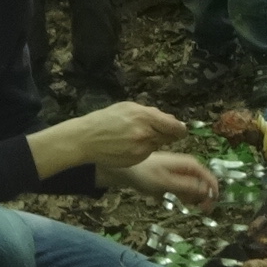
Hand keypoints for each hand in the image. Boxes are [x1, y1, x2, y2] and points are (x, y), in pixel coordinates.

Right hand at [35, 99, 184, 176]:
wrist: (86, 139)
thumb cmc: (105, 120)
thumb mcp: (128, 107)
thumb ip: (150, 113)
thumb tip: (170, 119)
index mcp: (144, 116)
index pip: (174, 126)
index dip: (179, 129)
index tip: (180, 130)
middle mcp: (145, 133)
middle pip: (168, 136)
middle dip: (165, 134)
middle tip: (152, 131)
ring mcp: (141, 148)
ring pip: (157, 145)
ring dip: (152, 141)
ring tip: (134, 137)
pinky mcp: (135, 159)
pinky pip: (147, 154)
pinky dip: (143, 150)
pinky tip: (129, 145)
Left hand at [102, 152, 220, 206]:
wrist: (126, 170)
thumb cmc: (147, 174)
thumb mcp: (168, 182)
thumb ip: (188, 187)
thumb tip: (207, 191)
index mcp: (190, 165)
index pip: (210, 179)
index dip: (212, 194)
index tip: (208, 208)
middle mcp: (188, 167)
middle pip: (203, 184)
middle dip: (202, 198)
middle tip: (198, 211)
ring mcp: (180, 173)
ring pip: (194, 188)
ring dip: (190, 198)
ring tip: (180, 203)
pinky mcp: (172, 178)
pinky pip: (182, 189)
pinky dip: (179, 196)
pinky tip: (167, 198)